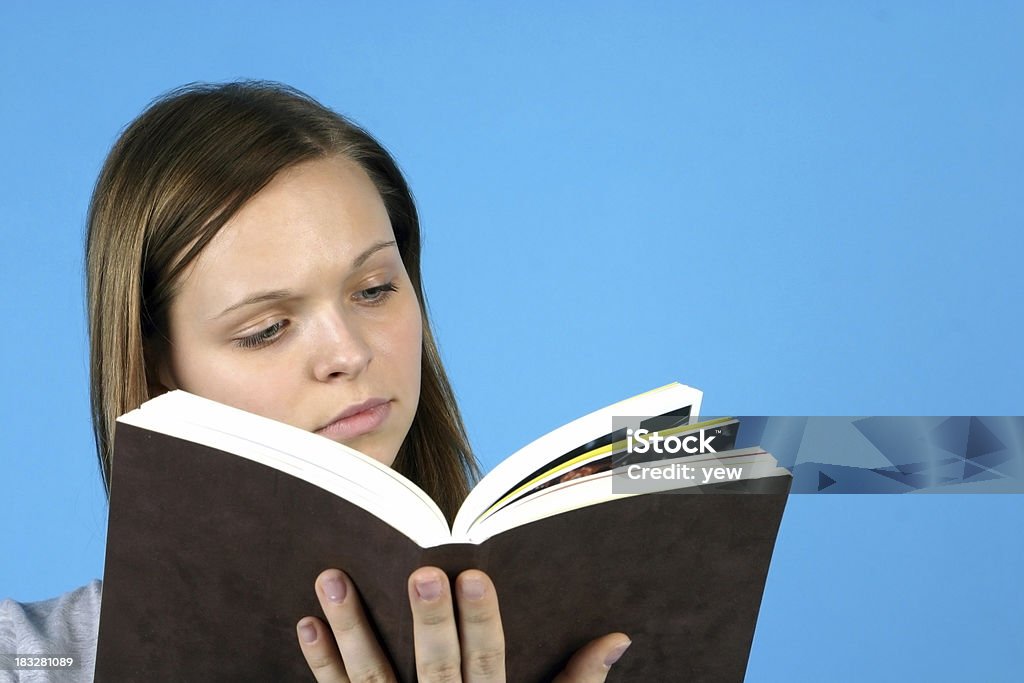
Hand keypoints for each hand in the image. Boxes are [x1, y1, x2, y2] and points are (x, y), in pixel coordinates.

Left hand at [296, 566, 631, 681]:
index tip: (474, 575)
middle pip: (435, 670)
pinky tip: (306, 624)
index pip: (488, 666)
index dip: (482, 623)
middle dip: (427, 624)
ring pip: (372, 679)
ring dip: (351, 630)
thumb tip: (616, 638)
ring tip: (331, 580)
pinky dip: (321, 664)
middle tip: (419, 573)